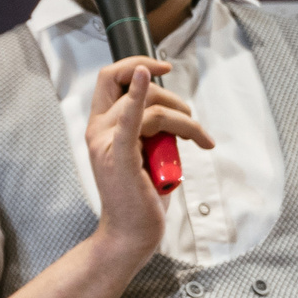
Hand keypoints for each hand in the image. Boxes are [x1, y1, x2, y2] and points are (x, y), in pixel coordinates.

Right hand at [84, 58, 212, 257]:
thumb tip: (172, 114)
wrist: (131, 233)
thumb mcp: (145, 154)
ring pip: (153, 109)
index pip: (110, 79)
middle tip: (188, 117)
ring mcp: (106, 143)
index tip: (163, 66)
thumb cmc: (140, 197)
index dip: (135, 63)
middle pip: (131, 85)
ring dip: (185, 120)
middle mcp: (97, 131)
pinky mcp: (120, 157)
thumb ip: (150, 130)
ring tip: (199, 139)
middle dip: (167, 93)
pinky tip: (146, 76)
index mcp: (100, 128)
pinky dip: (139, 96)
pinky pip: (131, 119)